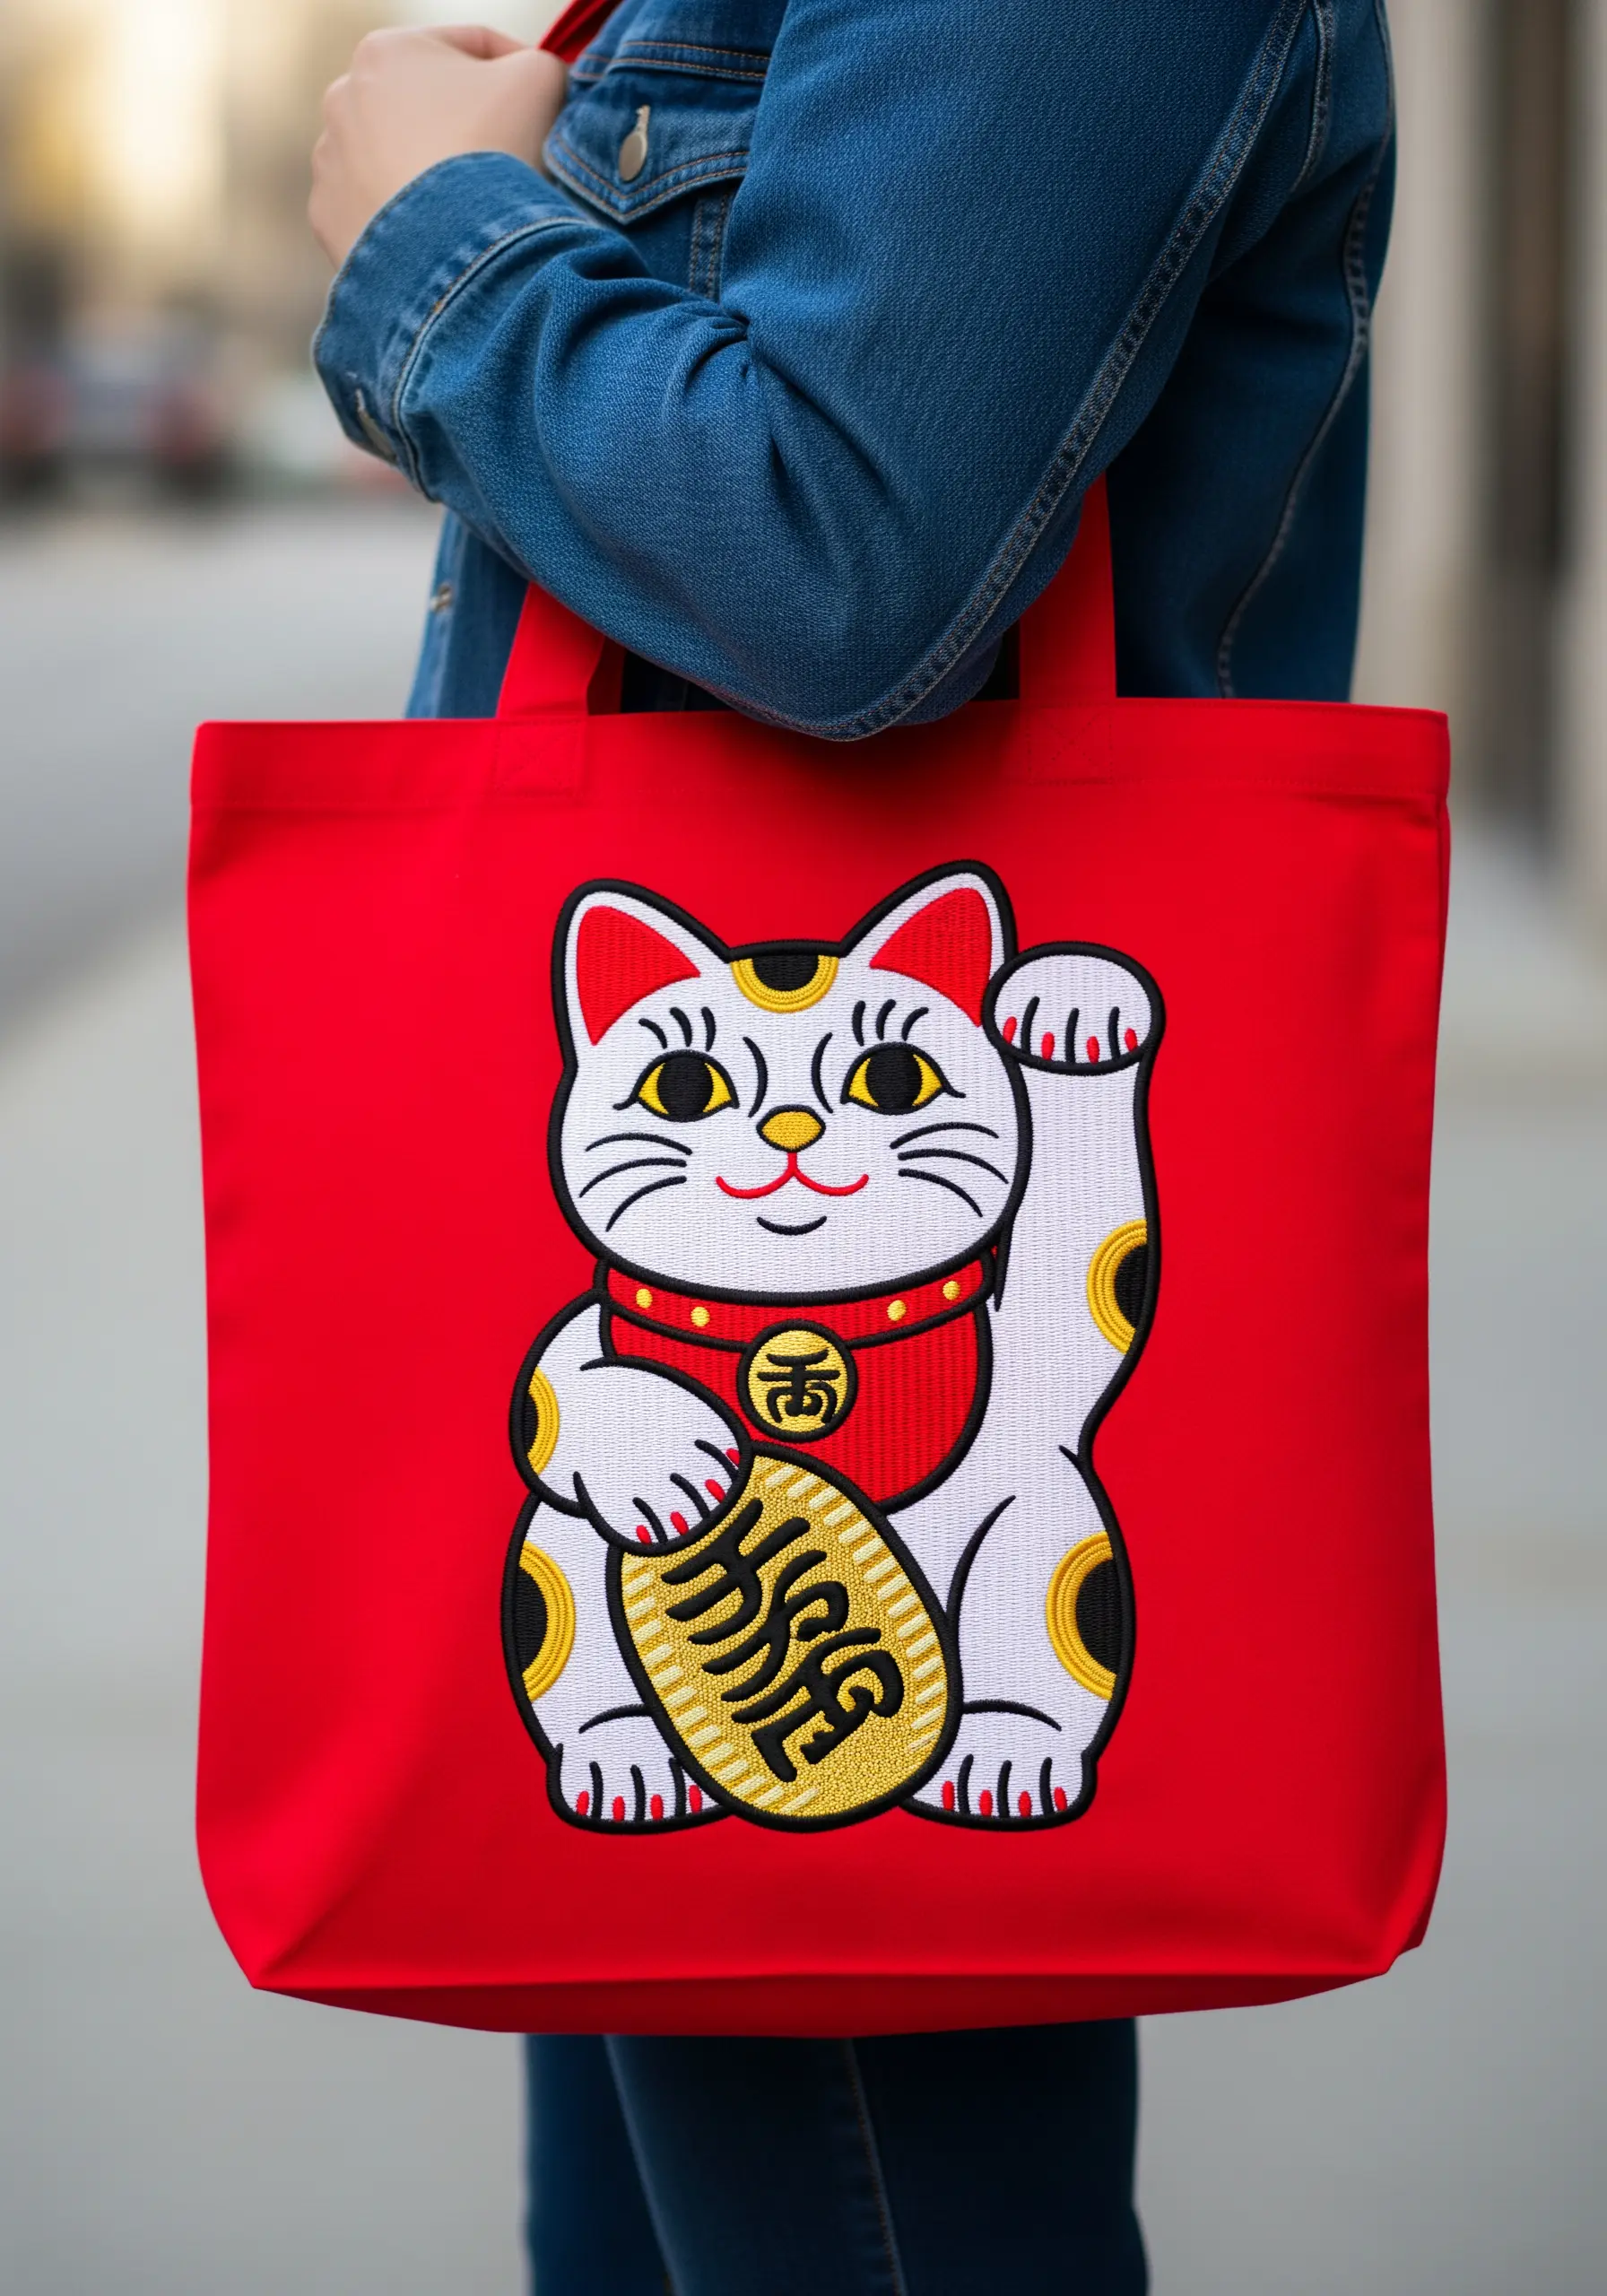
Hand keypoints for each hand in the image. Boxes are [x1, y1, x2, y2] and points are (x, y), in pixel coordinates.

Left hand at [310, 26, 567, 267]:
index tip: (545, 106)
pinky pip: (382, 211)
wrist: (454, 258)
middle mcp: (343, 99)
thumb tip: (531, 81)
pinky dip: (411, 220)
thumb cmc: (493, 153)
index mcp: (387, 51)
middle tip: (511, 159)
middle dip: (469, 126)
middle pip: (429, 107)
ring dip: (437, 174)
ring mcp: (330, 164)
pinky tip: (443, 235)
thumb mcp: (539, 79)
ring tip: (474, 205)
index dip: (518, 72)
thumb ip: (538, 62)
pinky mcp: (330, 221)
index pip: (471, 49)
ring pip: (401, 159)